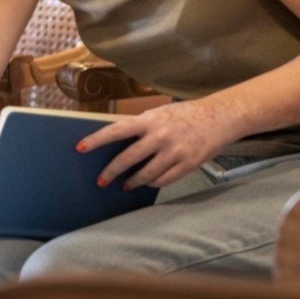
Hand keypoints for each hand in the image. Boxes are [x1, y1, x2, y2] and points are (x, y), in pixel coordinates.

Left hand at [78, 100, 238, 190]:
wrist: (219, 116)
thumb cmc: (183, 114)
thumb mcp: (158, 113)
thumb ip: (139, 126)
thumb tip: (117, 142)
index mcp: (149, 120)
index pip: (116, 130)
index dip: (96, 140)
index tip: (80, 148)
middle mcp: (160, 136)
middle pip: (128, 157)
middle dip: (111, 171)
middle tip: (101, 180)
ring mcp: (175, 151)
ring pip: (146, 174)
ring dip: (132, 181)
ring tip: (125, 184)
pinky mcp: (189, 163)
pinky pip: (164, 179)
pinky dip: (153, 182)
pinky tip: (147, 182)